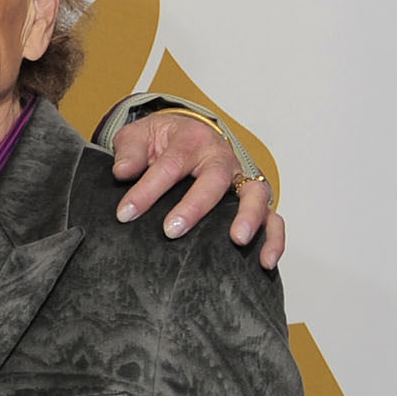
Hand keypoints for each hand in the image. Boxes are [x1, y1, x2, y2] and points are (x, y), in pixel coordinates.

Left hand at [109, 110, 283, 267]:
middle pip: (214, 179)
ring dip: (248, 217)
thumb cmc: (161, 141)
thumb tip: (122, 172)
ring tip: (237, 240)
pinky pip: (272, 217)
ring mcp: (241, 179)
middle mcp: (221, 158)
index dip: (146, 190)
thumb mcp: (138, 136)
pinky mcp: (254, 198)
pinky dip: (273, 238)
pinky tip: (265, 262)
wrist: (187, 133)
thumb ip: (129, 151)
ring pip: (254, 194)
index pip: (170, 165)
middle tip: (171, 230)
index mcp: (191, 141)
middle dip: (194, 206)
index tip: (125, 213)